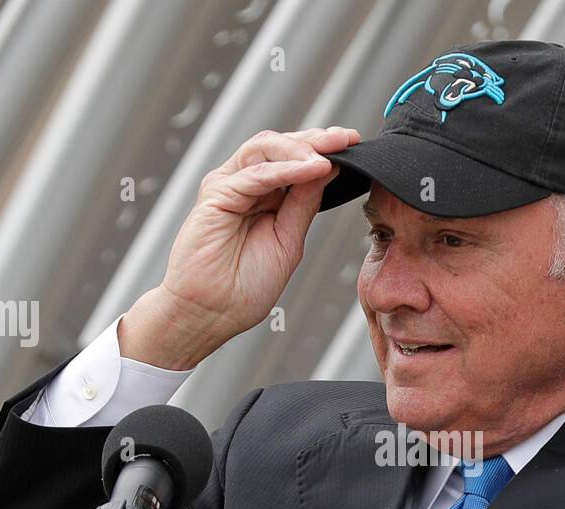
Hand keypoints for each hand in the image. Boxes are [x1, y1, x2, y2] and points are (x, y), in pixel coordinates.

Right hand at [120, 126, 361, 368]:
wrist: (212, 313)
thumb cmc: (244, 286)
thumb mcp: (289, 240)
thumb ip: (304, 204)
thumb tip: (327, 170)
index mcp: (264, 196)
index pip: (295, 161)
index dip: (323, 150)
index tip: (353, 143)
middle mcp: (245, 185)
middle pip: (281, 146)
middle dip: (316, 140)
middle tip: (346, 138)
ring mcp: (229, 187)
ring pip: (265, 149)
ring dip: (301, 149)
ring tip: (329, 156)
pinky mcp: (216, 196)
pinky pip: (254, 175)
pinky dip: (285, 170)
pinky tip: (311, 169)